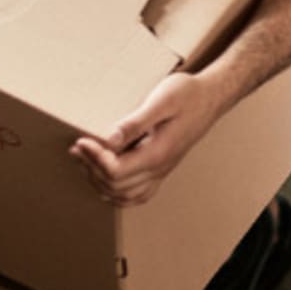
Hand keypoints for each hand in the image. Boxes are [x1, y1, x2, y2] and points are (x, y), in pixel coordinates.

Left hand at [71, 71, 234, 205]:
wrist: (212, 97)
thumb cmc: (189, 95)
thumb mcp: (163, 100)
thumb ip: (136, 122)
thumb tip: (109, 140)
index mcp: (158, 153)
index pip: (116, 170)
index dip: (94, 158)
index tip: (81, 140)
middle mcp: (159, 168)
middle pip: (115, 185)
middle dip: (91, 168)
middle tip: (79, 147)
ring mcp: (161, 171)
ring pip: (123, 194)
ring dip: (100, 181)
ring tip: (86, 161)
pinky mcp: (161, 169)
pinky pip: (136, 194)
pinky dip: (116, 192)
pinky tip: (105, 179)